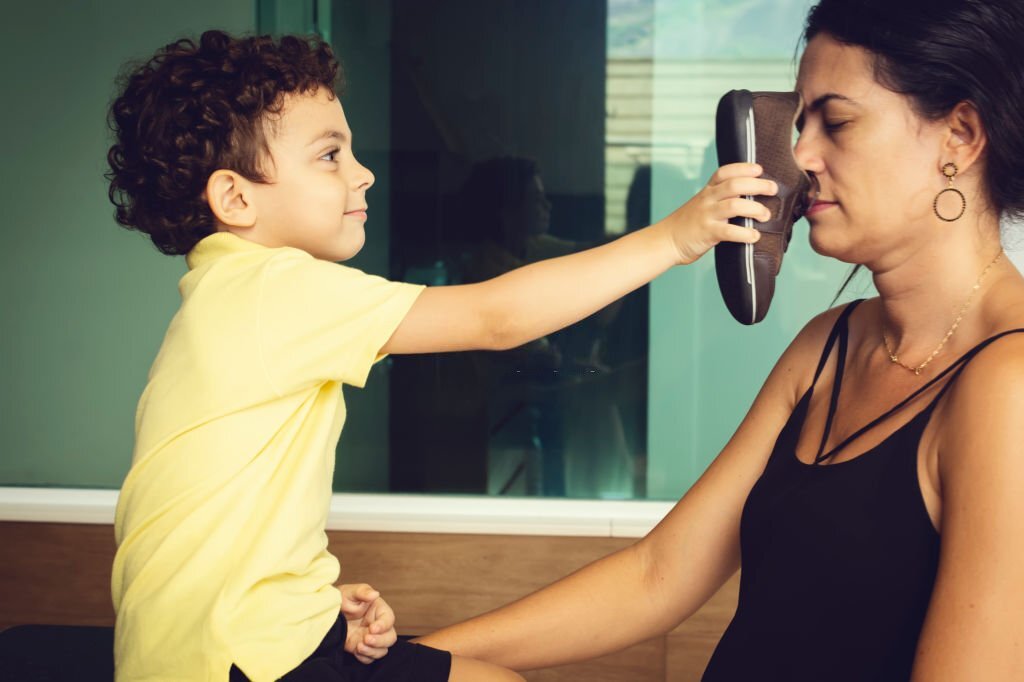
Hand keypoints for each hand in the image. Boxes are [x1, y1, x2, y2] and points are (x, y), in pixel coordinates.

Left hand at [338, 583, 397, 663]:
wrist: (326, 614)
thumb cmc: (340, 600)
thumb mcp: (349, 592)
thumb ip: (362, 591)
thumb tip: (375, 594)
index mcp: (378, 610)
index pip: (389, 619)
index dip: (384, 625)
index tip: (372, 628)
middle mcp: (377, 626)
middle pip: (390, 637)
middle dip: (380, 641)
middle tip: (366, 639)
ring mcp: (370, 638)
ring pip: (382, 650)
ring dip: (372, 651)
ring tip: (358, 646)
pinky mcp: (361, 648)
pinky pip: (369, 659)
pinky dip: (364, 658)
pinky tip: (355, 651)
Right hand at [655, 162, 776, 264]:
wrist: (666, 240)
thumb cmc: (688, 224)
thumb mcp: (702, 204)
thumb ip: (720, 199)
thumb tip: (750, 197)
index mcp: (707, 191)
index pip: (725, 172)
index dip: (744, 168)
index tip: (759, 170)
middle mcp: (707, 199)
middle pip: (735, 185)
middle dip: (758, 185)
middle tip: (773, 189)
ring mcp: (707, 215)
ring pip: (735, 205)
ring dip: (755, 209)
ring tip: (766, 216)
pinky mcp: (707, 233)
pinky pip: (729, 231)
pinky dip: (745, 233)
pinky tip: (755, 236)